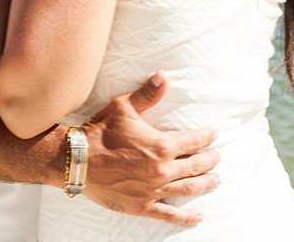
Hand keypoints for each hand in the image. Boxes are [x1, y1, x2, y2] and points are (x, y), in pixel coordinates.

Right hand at [82, 73, 220, 225]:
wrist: (77, 160)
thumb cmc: (100, 132)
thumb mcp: (124, 107)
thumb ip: (147, 94)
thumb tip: (162, 76)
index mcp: (161, 145)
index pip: (194, 141)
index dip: (206, 137)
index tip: (212, 136)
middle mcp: (162, 170)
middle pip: (196, 165)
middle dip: (210, 160)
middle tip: (216, 157)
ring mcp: (153, 190)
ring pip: (189, 188)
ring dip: (206, 184)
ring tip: (215, 180)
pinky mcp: (142, 206)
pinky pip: (170, 214)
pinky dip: (186, 218)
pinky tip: (198, 217)